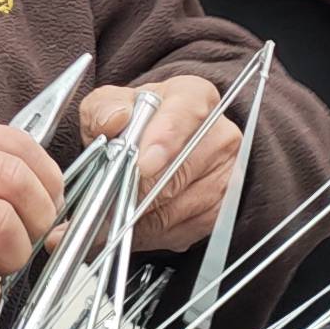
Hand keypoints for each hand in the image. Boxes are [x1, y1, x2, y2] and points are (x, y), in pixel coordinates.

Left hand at [81, 75, 233, 252]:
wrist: (153, 148)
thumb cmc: (133, 124)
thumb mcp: (108, 105)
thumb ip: (103, 108)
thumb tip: (114, 119)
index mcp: (195, 97)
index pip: (187, 115)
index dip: (164, 140)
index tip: (143, 164)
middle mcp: (220, 134)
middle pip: (180, 170)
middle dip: (138, 187)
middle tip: (106, 197)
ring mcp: (226, 174)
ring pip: (178, 205)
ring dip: (139, 213)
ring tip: (112, 209)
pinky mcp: (220, 210)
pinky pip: (181, 229)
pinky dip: (151, 231)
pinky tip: (134, 221)